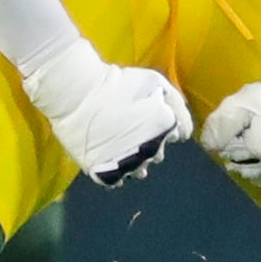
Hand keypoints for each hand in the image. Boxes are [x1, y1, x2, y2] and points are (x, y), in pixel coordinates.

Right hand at [20, 38, 192, 185]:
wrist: (78, 94)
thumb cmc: (117, 83)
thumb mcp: (154, 81)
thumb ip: (174, 101)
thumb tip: (182, 123)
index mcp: (166, 127)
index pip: (180, 134)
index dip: (168, 125)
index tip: (153, 118)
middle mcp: (152, 150)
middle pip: (160, 154)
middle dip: (152, 143)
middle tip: (133, 128)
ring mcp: (129, 165)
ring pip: (140, 171)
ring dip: (136, 160)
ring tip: (122, 146)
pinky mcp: (106, 173)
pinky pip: (118, 180)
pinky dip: (117, 171)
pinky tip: (110, 157)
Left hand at [199, 51, 260, 196]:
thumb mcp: (246, 100)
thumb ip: (222, 122)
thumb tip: (209, 146)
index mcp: (256, 150)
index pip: (229, 154)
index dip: (233, 140)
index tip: (243, 129)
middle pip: (243, 169)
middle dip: (242, 156)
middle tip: (253, 139)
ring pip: (260, 180)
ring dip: (256, 168)